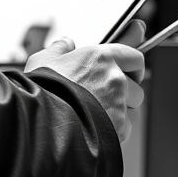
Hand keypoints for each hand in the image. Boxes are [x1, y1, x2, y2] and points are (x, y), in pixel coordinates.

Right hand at [24, 19, 145, 141]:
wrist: (42, 125)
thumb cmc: (42, 92)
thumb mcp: (43, 61)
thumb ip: (59, 49)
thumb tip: (66, 44)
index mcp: (101, 57)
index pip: (134, 57)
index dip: (133, 67)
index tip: (129, 73)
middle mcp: (115, 78)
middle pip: (136, 88)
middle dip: (126, 95)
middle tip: (107, 100)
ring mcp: (118, 104)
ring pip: (130, 111)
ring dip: (119, 114)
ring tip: (97, 119)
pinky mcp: (118, 128)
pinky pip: (124, 130)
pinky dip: (114, 132)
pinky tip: (95, 132)